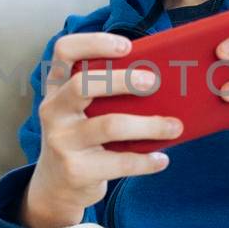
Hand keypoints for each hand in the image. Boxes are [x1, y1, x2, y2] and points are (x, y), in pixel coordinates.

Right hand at [24, 32, 183, 227]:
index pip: (64, 52)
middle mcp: (54, 111)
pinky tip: (162, 158)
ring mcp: (62, 141)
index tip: (126, 46)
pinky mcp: (76, 170)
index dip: (93, 43)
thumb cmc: (81, 136)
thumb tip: (161, 81)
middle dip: (123, 80)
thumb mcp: (81, 111)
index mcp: (56, 88)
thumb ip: (105, 93)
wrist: (56, 184)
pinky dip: (146, 160)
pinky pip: (119, 162)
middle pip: (84, 85)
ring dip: (149, 125)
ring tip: (175, 126)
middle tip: (153, 82)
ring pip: (109, 125)